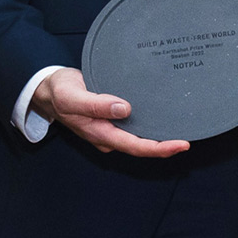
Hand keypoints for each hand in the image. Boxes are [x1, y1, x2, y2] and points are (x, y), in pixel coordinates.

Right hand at [33, 67, 188, 157]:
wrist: (48, 89)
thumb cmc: (60, 92)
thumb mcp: (72, 97)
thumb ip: (96, 104)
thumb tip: (124, 109)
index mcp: (100, 133)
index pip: (136, 146)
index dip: (160, 148)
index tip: (181, 145)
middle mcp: (108, 134)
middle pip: (141, 146)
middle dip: (165, 146)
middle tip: (189, 140)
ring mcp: (109, 128)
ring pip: (138, 137)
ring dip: (158, 136)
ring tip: (182, 130)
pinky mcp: (111, 118)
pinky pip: (133, 126)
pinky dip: (149, 124)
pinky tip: (161, 117)